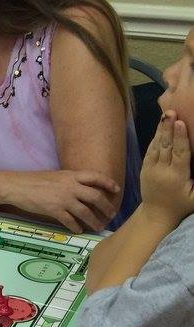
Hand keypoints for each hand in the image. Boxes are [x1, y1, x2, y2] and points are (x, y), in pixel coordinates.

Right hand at [11, 169, 119, 232]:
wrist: (18, 187)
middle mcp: (70, 187)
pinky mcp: (54, 210)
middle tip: (111, 214)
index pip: (96, 177)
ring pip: (85, 212)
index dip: (108, 183)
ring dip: (94, 221)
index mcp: (71, 175)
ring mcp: (63, 199)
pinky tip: (79, 230)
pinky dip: (76, 226)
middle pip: (95, 197)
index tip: (116, 190)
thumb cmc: (34, 180)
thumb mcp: (56, 176)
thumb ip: (70, 181)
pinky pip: (70, 221)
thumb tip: (80, 190)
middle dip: (106, 206)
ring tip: (99, 227)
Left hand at [139, 112, 193, 227]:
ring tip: (166, 115)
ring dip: (161, 130)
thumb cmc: (182, 204)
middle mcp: (161, 171)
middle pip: (165, 146)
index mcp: (176, 177)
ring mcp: (150, 169)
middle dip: (168, 129)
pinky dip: (156, 138)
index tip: (180, 123)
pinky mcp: (144, 168)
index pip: (179, 154)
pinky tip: (161, 127)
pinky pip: (150, 150)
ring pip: (156, 146)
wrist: (157, 214)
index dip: (180, 137)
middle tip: (171, 112)